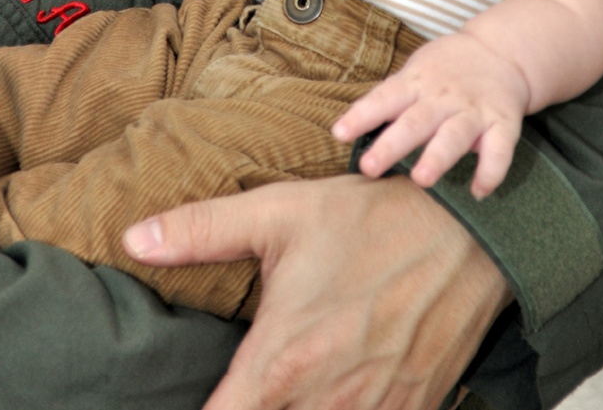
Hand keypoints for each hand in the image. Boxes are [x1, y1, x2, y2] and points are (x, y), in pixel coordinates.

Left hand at [123, 174, 510, 409]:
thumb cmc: (370, 218)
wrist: (469, 232)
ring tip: (292, 381)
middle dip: (253, 408)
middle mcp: (326, 400)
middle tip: (251, 385)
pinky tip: (339, 386)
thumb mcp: (279, 213)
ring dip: (299, 409)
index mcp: (283, 360)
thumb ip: (201, 231)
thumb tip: (133, 240)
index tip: (190, 405)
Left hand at [333, 34, 529, 199]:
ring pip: (454, 135)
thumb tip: (353, 126)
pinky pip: (499, 151)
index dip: (362, 115)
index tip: (339, 133)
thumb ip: (391, 97)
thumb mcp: (415, 71)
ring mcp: (473, 111)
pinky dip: (490, 172)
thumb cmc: (446, 67)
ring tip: (421, 179)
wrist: (500, 52)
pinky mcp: (502, 124)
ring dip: (437, 157)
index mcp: (417, 82)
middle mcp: (443, 97)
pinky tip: (478, 191)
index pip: (384, 98)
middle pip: (415, 122)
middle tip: (369, 167)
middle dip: (392, 145)